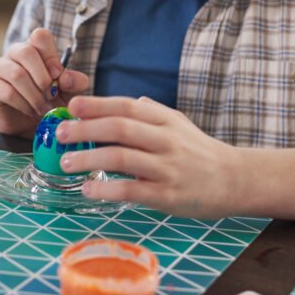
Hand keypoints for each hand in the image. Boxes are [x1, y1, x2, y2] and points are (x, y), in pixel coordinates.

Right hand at [0, 28, 89, 134]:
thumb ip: (74, 82)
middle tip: (50, 95)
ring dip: (34, 95)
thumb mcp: (69, 92)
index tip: (58, 75)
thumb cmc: (50, 101)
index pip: (40, 36)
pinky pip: (7, 92)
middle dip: (42, 77)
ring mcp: (1, 68)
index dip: (51, 55)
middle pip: (26, 52)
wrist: (30, 123)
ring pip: (17, 74)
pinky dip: (24, 104)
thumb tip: (65, 78)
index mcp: (36, 48)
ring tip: (43, 107)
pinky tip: (30, 110)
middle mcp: (15, 53)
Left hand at [55, 95, 238, 217]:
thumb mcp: (179, 123)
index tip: (73, 106)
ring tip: (66, 163)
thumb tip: (126, 99)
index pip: (127, 106)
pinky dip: (106, 189)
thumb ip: (151, 111)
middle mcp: (165, 140)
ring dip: (89, 158)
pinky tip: (88, 189)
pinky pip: (131, 190)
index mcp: (165, 120)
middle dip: (85, 129)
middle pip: (119, 128)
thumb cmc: (200, 151)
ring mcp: (166, 168)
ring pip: (121, 157)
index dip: (97, 104)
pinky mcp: (167, 195)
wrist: (235, 180)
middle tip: (60, 133)